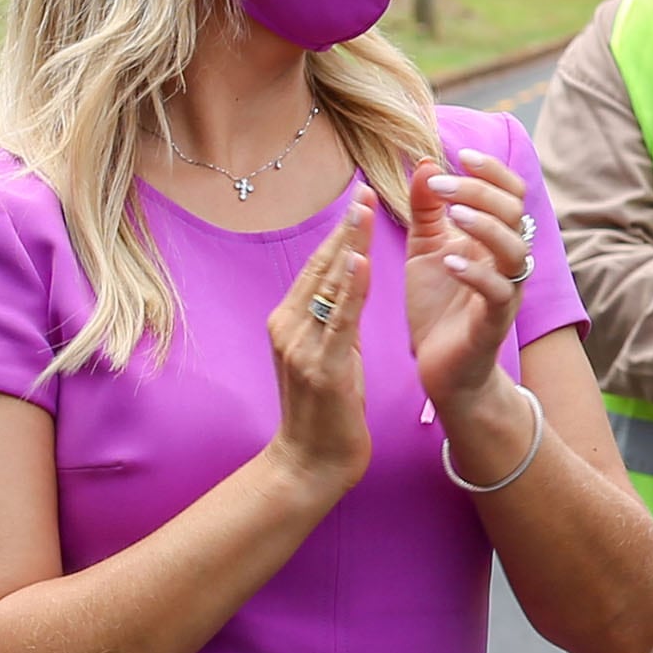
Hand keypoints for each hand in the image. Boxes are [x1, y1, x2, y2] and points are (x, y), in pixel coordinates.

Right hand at [264, 194, 374, 495]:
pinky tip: (361, 260)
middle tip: (364, 188)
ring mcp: (300, 348)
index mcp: (288, 322)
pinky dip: (351, 288)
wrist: (310, 464)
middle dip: (344, 228)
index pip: (318, 267)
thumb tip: (350, 280)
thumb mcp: (330, 353)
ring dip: (348, 245)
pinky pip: (339, 321)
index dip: (339, 232)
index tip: (359, 197)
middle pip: (320, 268)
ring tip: (364, 209)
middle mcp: (288, 328)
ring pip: (328, 286)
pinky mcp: (321, 368)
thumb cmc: (326, 409)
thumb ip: (335, 319)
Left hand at [407, 151, 532, 414]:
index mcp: (494, 238)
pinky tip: (450, 262)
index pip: (511, 192)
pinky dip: (476, 273)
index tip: (460, 155)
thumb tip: (424, 162)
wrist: (441, 366)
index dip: (492, 171)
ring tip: (453, 214)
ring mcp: (506, 290)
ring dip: (485, 226)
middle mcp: (508, 260)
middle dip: (480, 191)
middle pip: (514, 212)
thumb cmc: (437, 305)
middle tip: (440, 185)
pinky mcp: (495, 321)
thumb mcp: (424, 248)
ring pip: (514, 248)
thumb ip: (426, 208)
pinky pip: (498, 291)